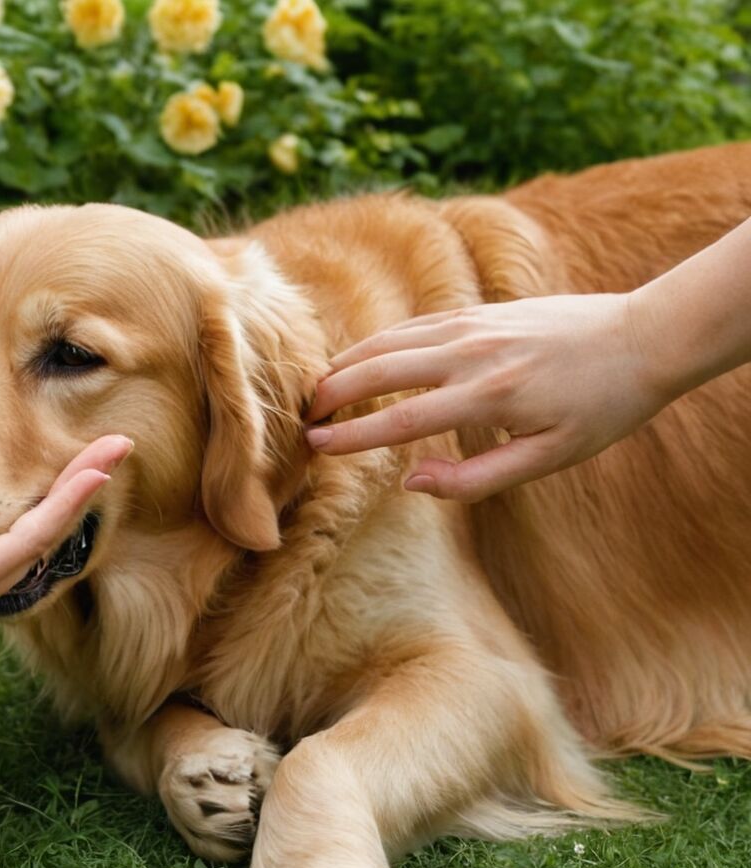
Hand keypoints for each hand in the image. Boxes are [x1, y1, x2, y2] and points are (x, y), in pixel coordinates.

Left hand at [0, 432, 132, 703]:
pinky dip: (65, 504)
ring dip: (77, 492)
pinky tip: (94, 472)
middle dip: (63, 493)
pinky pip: (28, 542)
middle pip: (18, 537)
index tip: (30, 459)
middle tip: (104, 452)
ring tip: (114, 452)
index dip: (6, 495)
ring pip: (35, 537)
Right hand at [305, 293, 666, 501]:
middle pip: (379, 369)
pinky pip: (412, 325)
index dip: (352, 437)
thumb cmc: (600, 409)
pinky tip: (360, 358)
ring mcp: (472, 325)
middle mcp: (472, 353)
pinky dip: (377, 342)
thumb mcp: (548, 459)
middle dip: (333, 394)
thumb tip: (411, 480)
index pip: (401, 418)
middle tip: (302, 419)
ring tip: (318, 391)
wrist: (642, 338)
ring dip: (346, 364)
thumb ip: (475, 478)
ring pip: (389, 340)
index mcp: (490, 396)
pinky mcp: (477, 311)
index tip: (315, 447)